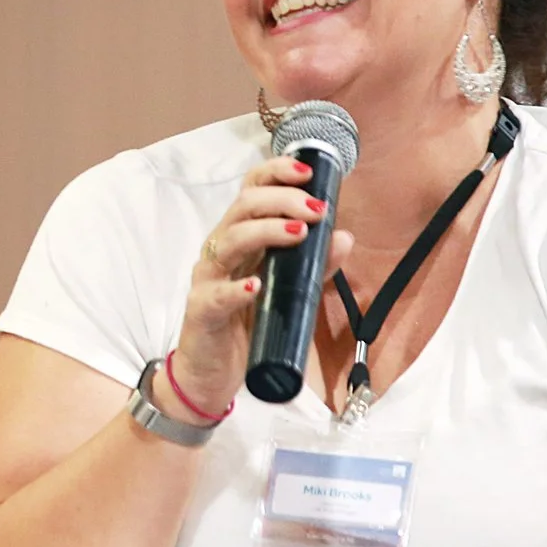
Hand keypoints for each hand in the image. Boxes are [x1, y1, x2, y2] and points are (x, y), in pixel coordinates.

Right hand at [165, 155, 352, 413]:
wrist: (210, 374)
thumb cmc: (246, 327)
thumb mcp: (288, 294)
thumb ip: (314, 267)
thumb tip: (344, 238)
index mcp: (240, 238)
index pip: (252, 191)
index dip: (276, 174)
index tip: (309, 173)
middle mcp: (220, 251)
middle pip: (242, 207)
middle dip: (282, 201)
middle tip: (317, 210)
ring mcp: (208, 279)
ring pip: (229, 241)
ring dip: (265, 231)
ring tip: (299, 233)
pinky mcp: (201, 312)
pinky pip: (215, 295)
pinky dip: (235, 289)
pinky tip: (255, 286)